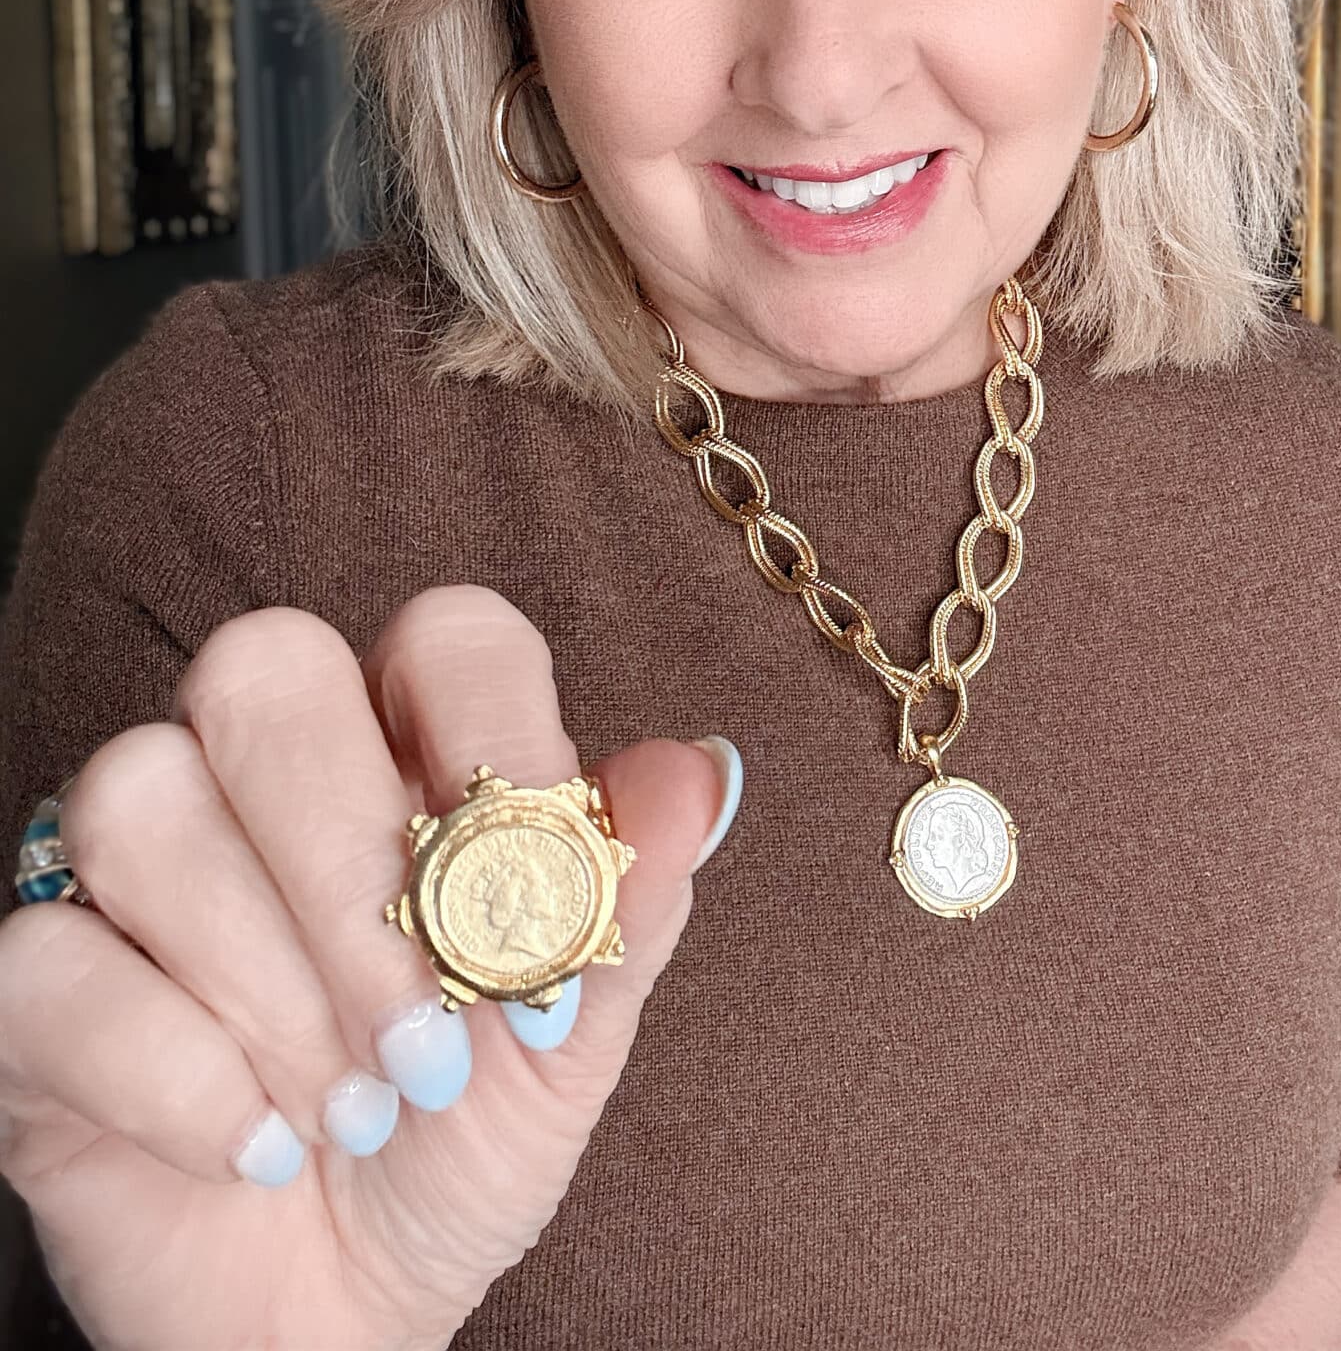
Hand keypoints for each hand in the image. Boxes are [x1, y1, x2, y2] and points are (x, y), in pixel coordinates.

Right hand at [0, 585, 739, 1350]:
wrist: (352, 1306)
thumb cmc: (462, 1134)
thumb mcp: (571, 1037)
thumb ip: (627, 899)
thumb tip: (702, 771)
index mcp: (409, 746)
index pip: (446, 631)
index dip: (498, 735)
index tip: (537, 901)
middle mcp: (258, 769)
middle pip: (264, 670)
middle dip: (352, 864)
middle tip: (427, 1033)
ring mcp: (129, 867)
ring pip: (141, 797)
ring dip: (268, 981)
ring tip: (355, 1108)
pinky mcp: (39, 983)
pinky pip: (50, 959)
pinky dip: (177, 1072)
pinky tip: (262, 1145)